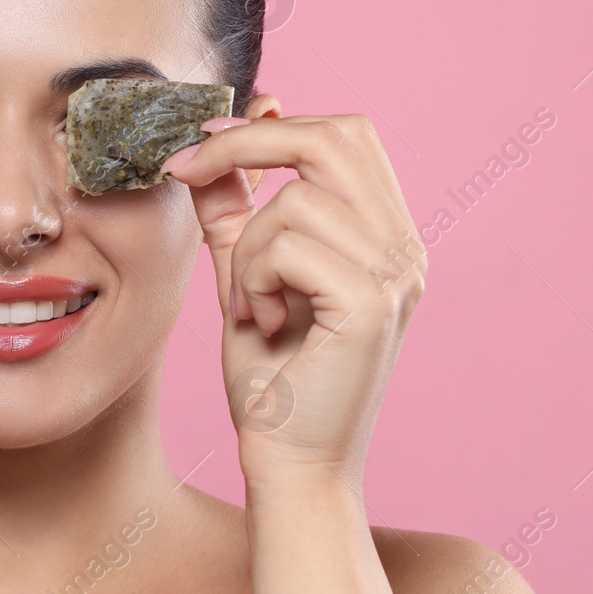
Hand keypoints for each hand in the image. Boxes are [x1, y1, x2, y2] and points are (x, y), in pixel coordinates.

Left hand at [162, 114, 426, 487]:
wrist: (291, 468)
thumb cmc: (271, 384)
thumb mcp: (244, 278)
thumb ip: (234, 213)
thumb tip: (210, 146)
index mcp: (386, 235)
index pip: (345, 134)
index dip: (270, 125)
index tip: (201, 145)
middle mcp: (405, 248)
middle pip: (335, 137)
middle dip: (248, 143)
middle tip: (186, 170)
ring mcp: (397, 274)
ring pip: (297, 199)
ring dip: (247, 247)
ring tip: (251, 304)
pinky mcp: (372, 304)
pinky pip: (289, 244)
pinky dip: (254, 278)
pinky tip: (263, 323)